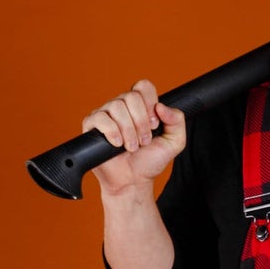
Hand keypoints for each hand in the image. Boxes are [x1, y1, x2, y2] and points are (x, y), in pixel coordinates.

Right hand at [80, 78, 185, 197]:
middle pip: (131, 96)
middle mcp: (122, 106)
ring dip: (128, 130)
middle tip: (144, 141)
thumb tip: (161, 106)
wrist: (132, 182)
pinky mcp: (92, 126)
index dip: (150, 104)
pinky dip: (112, 132)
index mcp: (140, 106)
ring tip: (132, 147)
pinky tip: (117, 144)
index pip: (143, 86)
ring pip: (116, 106)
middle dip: (141, 122)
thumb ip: (177, 121)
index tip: (154, 125)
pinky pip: (100, 118)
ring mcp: (106, 114)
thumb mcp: (174, 142)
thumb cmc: (149, 161)